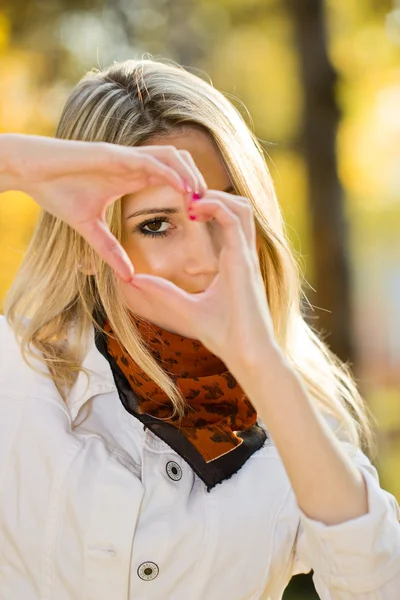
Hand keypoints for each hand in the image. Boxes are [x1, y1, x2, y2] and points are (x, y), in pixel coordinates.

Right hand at [3, 134, 206, 281]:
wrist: (30, 172)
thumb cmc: (57, 192)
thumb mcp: (89, 229)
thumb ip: (109, 250)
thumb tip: (127, 276)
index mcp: (130, 177)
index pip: (170, 178)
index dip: (189, 193)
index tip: (201, 217)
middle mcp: (133, 163)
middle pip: (179, 164)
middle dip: (197, 182)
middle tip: (209, 208)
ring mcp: (125, 156)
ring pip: (171, 157)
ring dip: (190, 175)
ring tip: (201, 198)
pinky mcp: (114, 155)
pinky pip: (151, 160)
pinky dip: (170, 173)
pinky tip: (183, 190)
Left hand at [125, 191, 277, 367]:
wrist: (245, 353)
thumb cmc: (223, 335)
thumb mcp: (185, 308)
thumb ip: (163, 291)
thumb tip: (133, 279)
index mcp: (233, 262)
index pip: (228, 221)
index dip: (209, 207)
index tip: (185, 209)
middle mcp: (242, 255)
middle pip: (239, 207)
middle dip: (213, 194)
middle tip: (186, 196)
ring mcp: (246, 256)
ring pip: (241, 207)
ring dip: (216, 196)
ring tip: (190, 201)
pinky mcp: (244, 261)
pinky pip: (235, 220)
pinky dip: (216, 206)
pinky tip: (194, 210)